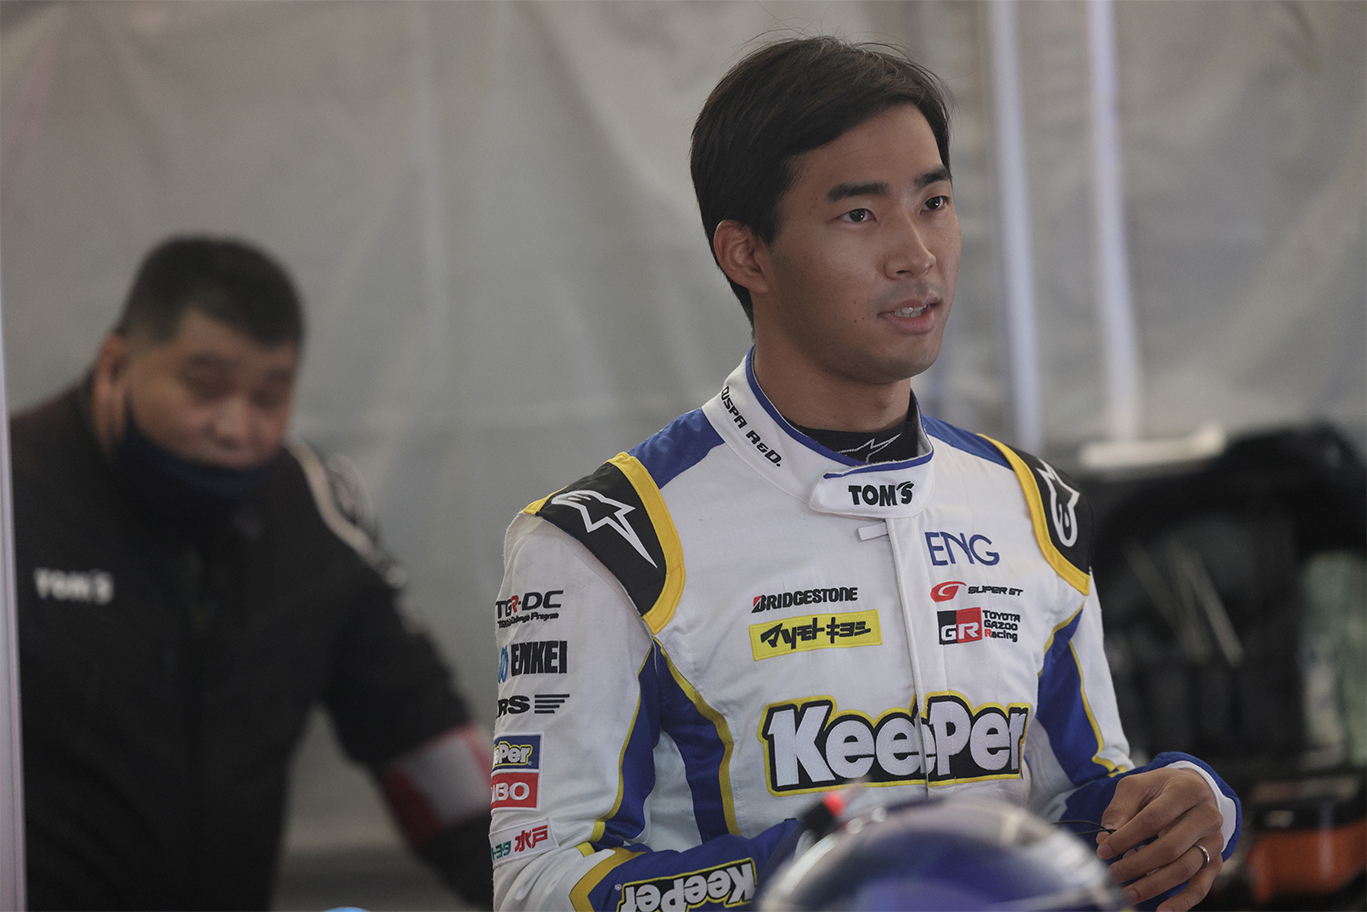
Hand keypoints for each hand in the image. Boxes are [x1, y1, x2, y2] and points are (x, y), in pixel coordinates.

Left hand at [1095, 767, 1223, 911]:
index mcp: (1186, 792)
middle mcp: (1207, 816)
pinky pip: (1202, 885)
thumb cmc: (1161, 788)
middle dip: (1137, 864)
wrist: (1195, 789)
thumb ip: (1120, 808)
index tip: (1103, 850)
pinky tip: (1163, 910)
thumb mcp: (1137, 785)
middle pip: (1170, 847)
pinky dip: (1184, 901)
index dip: (1126, 837)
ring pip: (1185, 869)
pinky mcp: (1216, 860)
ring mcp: (1214, 840)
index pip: (1153, 819)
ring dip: (1154, 885)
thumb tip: (1105, 836)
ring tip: (1128, 893)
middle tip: (1113, 874)